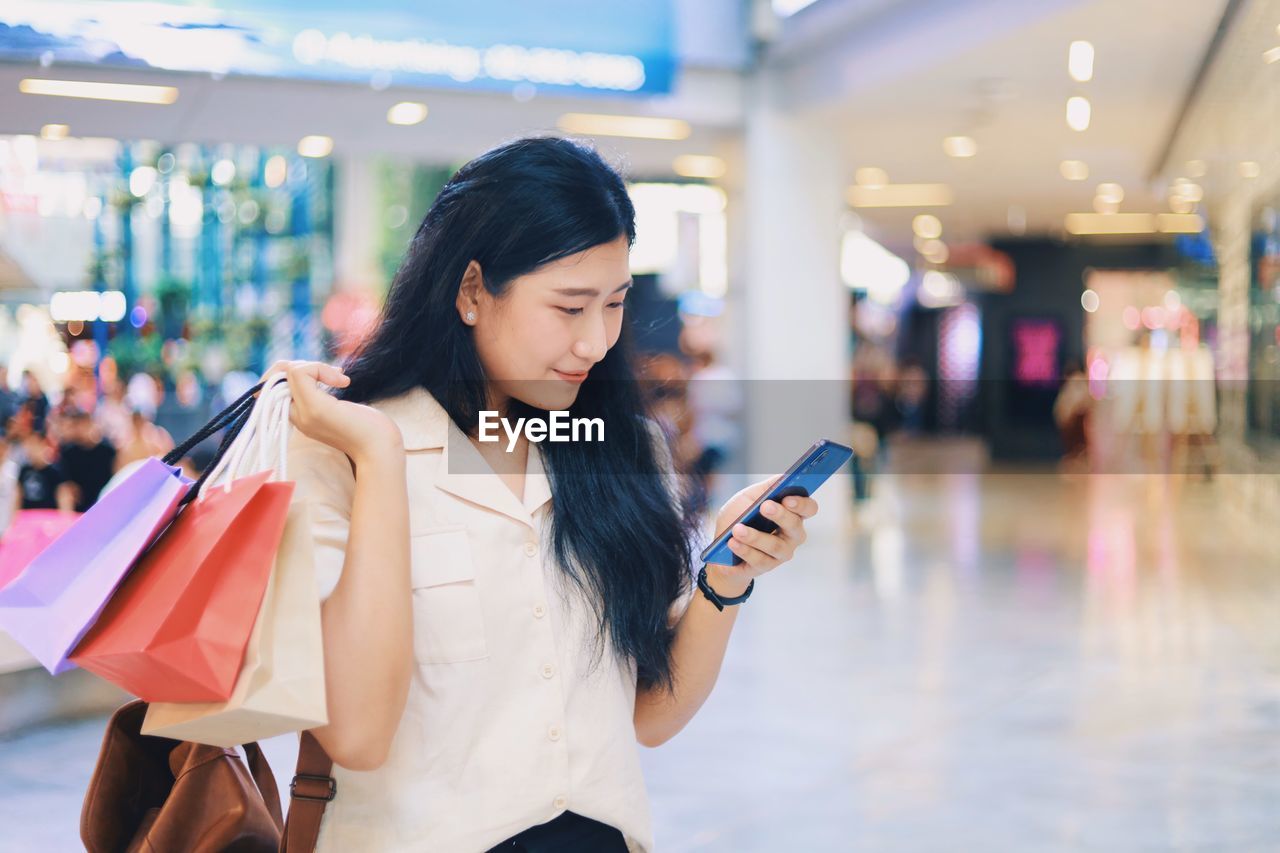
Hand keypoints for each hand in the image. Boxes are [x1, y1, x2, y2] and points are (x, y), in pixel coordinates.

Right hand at [261, 361, 401, 462]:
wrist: (381, 451)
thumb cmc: (369, 430)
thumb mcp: (338, 408)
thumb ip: (322, 394)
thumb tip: (308, 367)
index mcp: (301, 418)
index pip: (275, 386)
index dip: (296, 371)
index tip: (329, 378)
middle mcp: (298, 417)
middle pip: (279, 375)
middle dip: (305, 365)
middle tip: (334, 374)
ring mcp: (305, 413)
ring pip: (290, 371)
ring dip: (316, 365)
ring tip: (339, 377)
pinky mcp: (316, 408)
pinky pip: (301, 373)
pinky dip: (321, 368)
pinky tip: (344, 381)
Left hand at [705, 477, 819, 594]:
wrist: (722, 547)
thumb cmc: (740, 517)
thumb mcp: (749, 497)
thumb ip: (766, 488)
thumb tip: (783, 478)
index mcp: (793, 513)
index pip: (809, 508)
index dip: (801, 504)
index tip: (787, 498)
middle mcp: (793, 535)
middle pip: (795, 526)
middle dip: (780, 515)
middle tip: (764, 506)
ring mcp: (781, 553)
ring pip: (775, 545)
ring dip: (755, 536)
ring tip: (737, 529)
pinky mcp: (766, 567)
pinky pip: (758, 560)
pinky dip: (744, 550)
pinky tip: (732, 542)